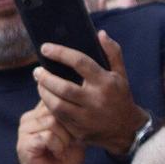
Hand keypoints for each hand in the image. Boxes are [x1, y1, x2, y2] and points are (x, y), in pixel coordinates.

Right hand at [17, 101, 84, 163]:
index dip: (72, 114)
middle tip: (72, 142)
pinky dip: (58, 147)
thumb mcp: (74, 134)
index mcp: (40, 113)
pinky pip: (47, 136)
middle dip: (70, 128)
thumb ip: (74, 119)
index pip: (57, 100)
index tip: (77, 130)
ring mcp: (24, 131)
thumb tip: (86, 104)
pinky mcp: (24, 143)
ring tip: (65, 149)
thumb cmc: (65, 157)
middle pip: (56, 110)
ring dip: (65, 139)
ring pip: (52, 123)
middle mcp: (29, 118)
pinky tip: (59, 155)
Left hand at [33, 30, 147, 154]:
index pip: (80, 62)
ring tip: (39, 83)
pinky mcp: (79, 129)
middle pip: (63, 87)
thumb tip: (100, 34)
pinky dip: (49, 105)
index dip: (60, 53)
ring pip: (57, 103)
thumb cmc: (121, 97)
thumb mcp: (121, 75)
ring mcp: (87, 116)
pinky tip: (46, 97)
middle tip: (37, 71)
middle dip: (46, 77)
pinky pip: (58, 116)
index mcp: (106, 82)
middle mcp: (96, 99)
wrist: (127, 129)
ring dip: (44, 91)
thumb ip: (112, 53)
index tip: (45, 48)